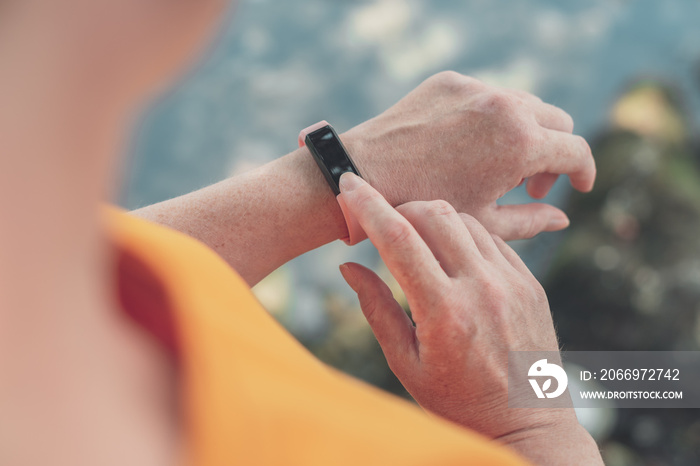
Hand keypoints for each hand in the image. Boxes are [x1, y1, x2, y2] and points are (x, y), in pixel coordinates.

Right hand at [337, 173, 602, 463]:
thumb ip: (376, 309)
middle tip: (384, 221)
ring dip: (433, 219)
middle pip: (435, 213)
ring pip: (466, 219)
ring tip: (417, 241)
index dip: (368, 206)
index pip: (399, 240)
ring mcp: (512, 282)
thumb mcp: (406, 364)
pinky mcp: (529, 283)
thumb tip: (348, 266)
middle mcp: (482, 288)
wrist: (527, 424)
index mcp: (444, 312)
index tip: (348, 184)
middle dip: (401, 206)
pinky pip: (493, 238)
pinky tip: (451, 255)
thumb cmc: (457, 401)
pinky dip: (465, 235)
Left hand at [342, 71, 594, 239]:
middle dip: (553, 154)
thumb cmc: (423, 208)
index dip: (583, 172)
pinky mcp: (450, 80)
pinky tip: (466, 147)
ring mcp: (476, 88)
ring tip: (496, 168)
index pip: (577, 150)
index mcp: (521, 143)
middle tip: (528, 185)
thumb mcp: (483, 224)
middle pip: (557, 122)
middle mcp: (506, 105)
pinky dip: (490, 119)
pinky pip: (487, 95)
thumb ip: (532, 221)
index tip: (578, 187)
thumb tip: (563, 218)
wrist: (364, 175)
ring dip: (524, 134)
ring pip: (524, 104)